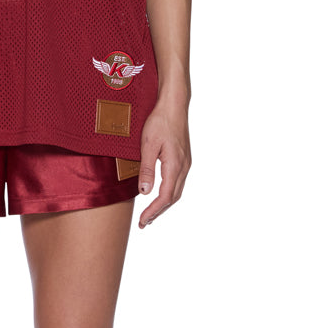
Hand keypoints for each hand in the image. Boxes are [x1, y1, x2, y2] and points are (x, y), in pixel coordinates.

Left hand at [136, 101, 190, 228]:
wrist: (174, 105)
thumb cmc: (159, 121)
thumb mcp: (148, 145)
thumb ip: (147, 169)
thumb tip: (145, 192)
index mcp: (175, 165)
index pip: (165, 196)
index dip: (153, 211)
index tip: (142, 221)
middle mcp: (184, 167)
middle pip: (173, 198)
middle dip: (158, 212)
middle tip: (144, 222)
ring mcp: (186, 163)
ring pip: (177, 191)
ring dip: (164, 204)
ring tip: (150, 213)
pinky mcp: (184, 159)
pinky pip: (178, 182)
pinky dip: (169, 193)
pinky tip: (160, 194)